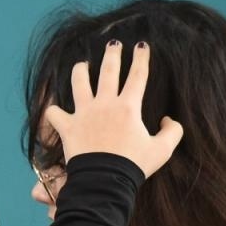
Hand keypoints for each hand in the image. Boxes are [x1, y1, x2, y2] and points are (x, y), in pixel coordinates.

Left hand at [43, 40, 182, 179]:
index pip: (138, 74)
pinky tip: (53, 107)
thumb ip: (173, 131)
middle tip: (113, 44)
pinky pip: (54, 114)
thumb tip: (168, 120)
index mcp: (128, 106)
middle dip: (112, 53)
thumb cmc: (133, 165)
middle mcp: (105, 104)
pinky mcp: (67, 128)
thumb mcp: (162, 149)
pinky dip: (52, 110)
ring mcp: (84, 114)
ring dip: (80, 71)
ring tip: (81, 65)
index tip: (142, 45)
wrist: (104, 181)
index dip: (141, 57)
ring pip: (79, 83)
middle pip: (108, 70)